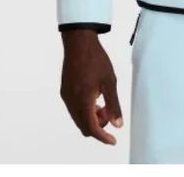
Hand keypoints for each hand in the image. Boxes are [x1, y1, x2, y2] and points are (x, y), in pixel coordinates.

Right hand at [59, 30, 123, 144]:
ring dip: (91, 117)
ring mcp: (66, 96)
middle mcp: (71, 102)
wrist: (79, 43)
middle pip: (83, 126)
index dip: (102, 137)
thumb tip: (118, 124)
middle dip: (98, 126)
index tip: (113, 140)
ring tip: (104, 104)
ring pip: (78, 118)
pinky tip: (95, 98)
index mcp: (83, 101)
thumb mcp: (110, 82)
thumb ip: (113, 105)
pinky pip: (74, 109)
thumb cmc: (96, 60)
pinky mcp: (65, 90)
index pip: (91, 128)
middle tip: (110, 113)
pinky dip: (85, 110)